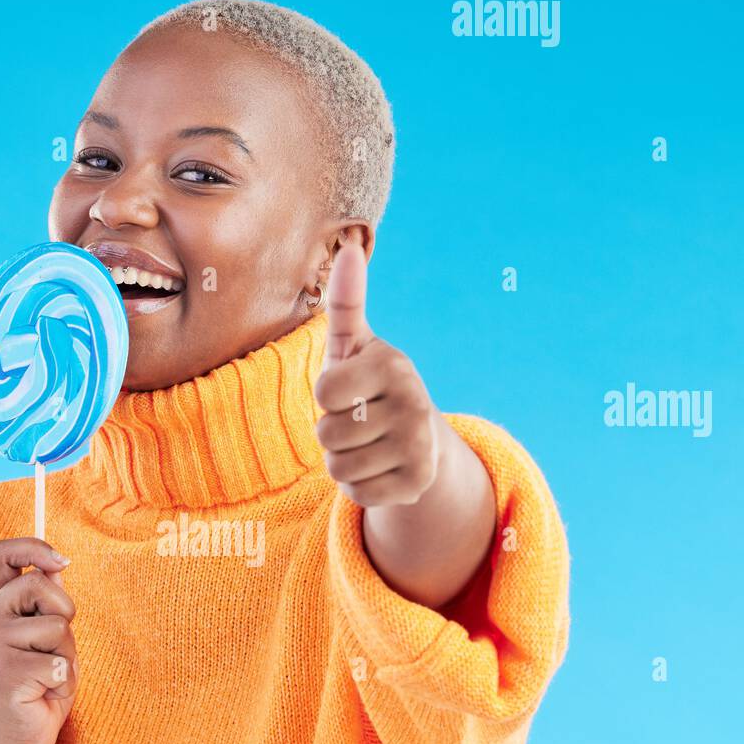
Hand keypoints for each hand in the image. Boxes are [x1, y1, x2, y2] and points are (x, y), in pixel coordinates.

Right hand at [0, 538, 77, 743]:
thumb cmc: (38, 688)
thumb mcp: (46, 639)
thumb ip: (46, 605)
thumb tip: (58, 567)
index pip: (3, 553)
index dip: (35, 547)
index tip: (62, 562)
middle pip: (40, 584)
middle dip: (64, 614)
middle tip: (54, 651)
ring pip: (56, 625)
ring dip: (67, 655)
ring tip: (48, 678)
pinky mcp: (4, 673)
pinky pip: (59, 663)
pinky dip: (64, 682)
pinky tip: (44, 696)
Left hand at [313, 241, 440, 507]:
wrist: (417, 438)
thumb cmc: (368, 385)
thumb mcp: (353, 346)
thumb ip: (345, 302)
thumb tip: (348, 248)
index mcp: (394, 365)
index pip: (324, 393)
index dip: (326, 397)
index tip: (349, 391)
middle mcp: (415, 404)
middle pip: (327, 434)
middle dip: (332, 433)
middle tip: (359, 422)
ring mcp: (420, 446)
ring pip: (338, 468)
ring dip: (343, 461)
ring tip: (367, 445)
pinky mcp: (419, 483)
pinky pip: (358, 494)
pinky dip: (360, 487)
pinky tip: (379, 469)